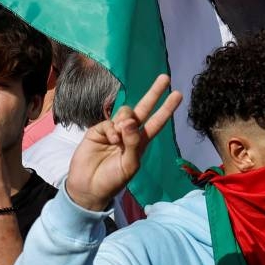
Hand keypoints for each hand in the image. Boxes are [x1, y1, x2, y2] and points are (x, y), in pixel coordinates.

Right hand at [65, 75, 181, 211]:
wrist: (88, 187)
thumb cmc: (112, 180)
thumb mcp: (129, 165)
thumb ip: (133, 144)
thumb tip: (131, 123)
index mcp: (140, 143)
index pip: (156, 122)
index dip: (166, 109)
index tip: (177, 95)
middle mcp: (129, 134)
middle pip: (142, 109)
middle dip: (153, 94)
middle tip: (165, 78)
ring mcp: (113, 131)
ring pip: (126, 113)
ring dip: (127, 120)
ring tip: (120, 137)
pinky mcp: (98, 131)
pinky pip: (109, 122)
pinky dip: (112, 129)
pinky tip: (111, 140)